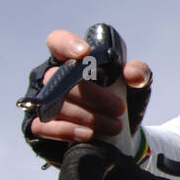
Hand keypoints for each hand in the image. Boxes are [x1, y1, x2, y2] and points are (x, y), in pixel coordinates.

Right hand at [29, 29, 151, 143]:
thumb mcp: (134, 86)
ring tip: (114, 127)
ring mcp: (43, 102)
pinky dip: (68, 130)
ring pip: (55, 104)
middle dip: (93, 95)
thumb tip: (133, 75)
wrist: (116, 137)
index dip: (67, 44)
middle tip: (119, 108)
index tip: (85, 53)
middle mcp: (52, 78)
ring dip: (87, 117)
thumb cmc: (119, 102)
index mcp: (71, 60)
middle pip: (60, 79)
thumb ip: (139, 73)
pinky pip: (43, 127)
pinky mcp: (40, 126)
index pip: (58, 41)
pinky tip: (88, 134)